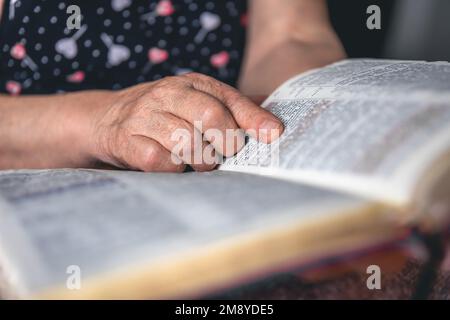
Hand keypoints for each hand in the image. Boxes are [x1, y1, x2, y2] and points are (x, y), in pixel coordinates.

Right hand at [88, 73, 283, 171]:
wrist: (108, 118)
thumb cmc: (166, 114)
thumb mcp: (198, 102)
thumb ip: (234, 110)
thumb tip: (274, 125)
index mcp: (192, 84)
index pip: (230, 99)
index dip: (254, 119)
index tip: (274, 135)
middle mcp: (168, 94)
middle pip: (211, 117)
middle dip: (226, 143)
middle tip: (225, 155)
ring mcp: (145, 116)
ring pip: (188, 142)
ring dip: (202, 160)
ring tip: (200, 162)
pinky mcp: (127, 141)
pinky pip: (162, 162)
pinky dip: (175, 170)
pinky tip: (175, 165)